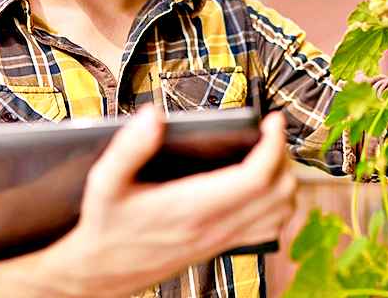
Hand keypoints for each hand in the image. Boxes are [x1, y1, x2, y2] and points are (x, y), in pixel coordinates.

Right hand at [51, 106, 296, 296]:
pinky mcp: (223, 246)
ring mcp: (222, 239)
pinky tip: (262, 185)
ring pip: (281, 212)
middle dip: (283, 156)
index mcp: (191, 207)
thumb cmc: (106, 226)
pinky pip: (271, 228)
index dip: (273, 145)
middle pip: (278, 192)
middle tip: (269, 132)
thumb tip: (153, 115)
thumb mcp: (105, 183)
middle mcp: (214, 226)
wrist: (102, 272)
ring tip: (270, 153)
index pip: (255, 178)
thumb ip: (128, 147)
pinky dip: (279, 203)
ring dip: (285, 180)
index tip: (272, 121)